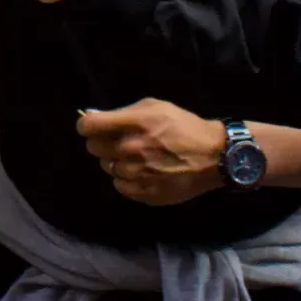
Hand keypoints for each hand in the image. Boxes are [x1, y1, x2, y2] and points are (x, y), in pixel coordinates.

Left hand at [77, 100, 227, 205]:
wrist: (214, 156)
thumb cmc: (183, 126)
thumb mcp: (155, 107)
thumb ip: (124, 112)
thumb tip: (94, 116)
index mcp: (135, 124)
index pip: (89, 126)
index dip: (86, 124)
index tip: (91, 126)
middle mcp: (132, 149)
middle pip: (93, 148)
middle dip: (102, 142)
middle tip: (119, 140)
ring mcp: (137, 174)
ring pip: (107, 167)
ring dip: (116, 161)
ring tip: (137, 157)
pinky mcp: (144, 193)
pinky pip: (119, 185)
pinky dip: (126, 179)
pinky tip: (142, 171)